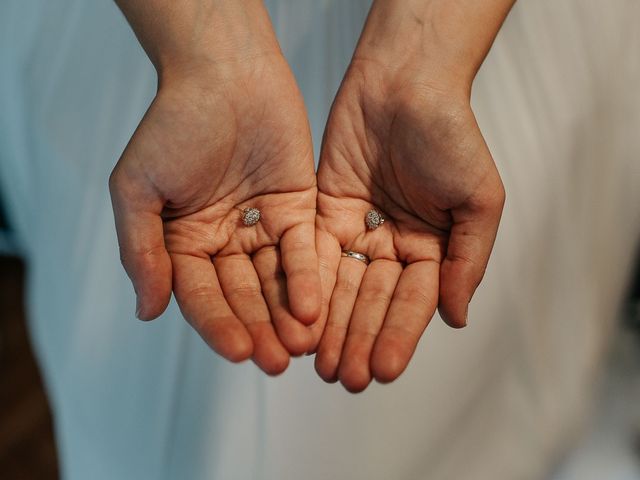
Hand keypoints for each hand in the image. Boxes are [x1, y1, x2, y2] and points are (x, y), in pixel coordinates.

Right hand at [109, 52, 320, 374]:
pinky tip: (314, 307)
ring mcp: (262, 228)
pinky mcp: (298, 209)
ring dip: (287, 314)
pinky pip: (303, 250)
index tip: (238, 351)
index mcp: (183, 242)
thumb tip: (148, 312)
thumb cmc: (173, 125)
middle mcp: (224, 241)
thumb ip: (143, 250)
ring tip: (301, 346)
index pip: (200, 294)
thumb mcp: (138, 188)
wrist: (224, 73)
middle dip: (259, 328)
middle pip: (243, 295)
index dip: (218, 324)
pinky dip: (307, 278)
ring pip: (275, 280)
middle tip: (277, 362)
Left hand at [312, 57, 504, 391]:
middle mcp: (393, 245)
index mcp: (432, 247)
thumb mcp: (477, 199)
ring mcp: (357, 230)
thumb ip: (467, 260)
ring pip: (340, 287)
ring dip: (331, 327)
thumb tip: (456, 320)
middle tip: (343, 379)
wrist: (405, 82)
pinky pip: (312, 255)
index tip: (384, 372)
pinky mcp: (322, 212)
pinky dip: (306, 289)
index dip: (398, 336)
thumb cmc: (451, 135)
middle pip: (372, 302)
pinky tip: (298, 320)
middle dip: (359, 340)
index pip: (413, 302)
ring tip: (320, 364)